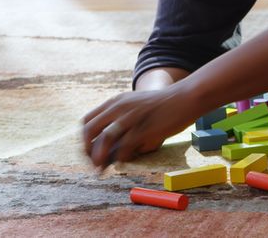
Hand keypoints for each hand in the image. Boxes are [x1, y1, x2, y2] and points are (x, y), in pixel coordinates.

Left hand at [81, 85, 201, 168]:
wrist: (183, 98)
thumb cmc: (161, 106)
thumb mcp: (135, 106)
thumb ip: (121, 121)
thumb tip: (108, 147)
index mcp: (115, 102)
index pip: (87, 120)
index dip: (84, 139)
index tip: (87, 151)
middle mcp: (119, 108)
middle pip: (90, 130)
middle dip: (87, 150)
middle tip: (92, 163)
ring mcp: (131, 118)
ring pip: (105, 139)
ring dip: (99, 157)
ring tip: (100, 169)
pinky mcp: (144, 129)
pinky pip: (125, 147)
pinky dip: (120, 157)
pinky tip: (122, 162)